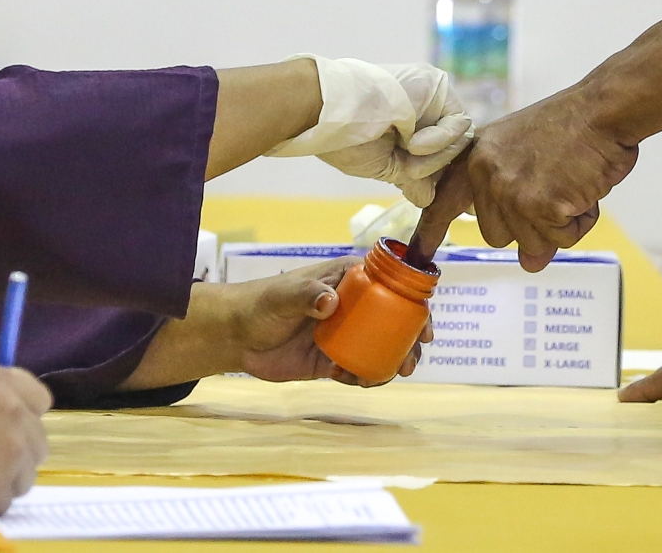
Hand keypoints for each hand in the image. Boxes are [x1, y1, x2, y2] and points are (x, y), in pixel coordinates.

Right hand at [0, 362, 50, 515]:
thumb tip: (10, 407)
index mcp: (2, 384)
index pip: (41, 400)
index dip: (26, 415)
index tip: (10, 427)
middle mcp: (15, 415)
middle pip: (38, 442)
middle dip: (18, 452)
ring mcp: (10, 453)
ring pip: (26, 475)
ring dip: (5, 479)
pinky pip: (4, 501)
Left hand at [119, 258, 432, 390]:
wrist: (236, 336)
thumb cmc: (260, 303)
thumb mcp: (284, 295)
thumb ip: (306, 294)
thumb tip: (329, 301)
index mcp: (349, 281)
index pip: (391, 288)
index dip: (414, 305)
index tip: (424, 326)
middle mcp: (353, 307)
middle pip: (393, 321)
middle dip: (409, 341)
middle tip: (411, 360)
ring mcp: (345, 334)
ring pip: (380, 347)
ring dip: (392, 361)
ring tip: (392, 374)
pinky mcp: (332, 360)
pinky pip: (359, 369)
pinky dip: (365, 376)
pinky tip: (360, 380)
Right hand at [267, 55, 472, 207]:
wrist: (330, 116)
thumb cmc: (347, 141)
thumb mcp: (385, 166)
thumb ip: (412, 178)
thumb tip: (427, 200)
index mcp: (410, 124)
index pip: (441, 155)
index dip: (437, 175)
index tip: (429, 192)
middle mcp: (425, 107)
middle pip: (453, 149)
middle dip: (434, 168)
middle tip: (410, 172)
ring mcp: (432, 96)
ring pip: (458, 140)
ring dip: (432, 157)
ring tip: (404, 152)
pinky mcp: (437, 85)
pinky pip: (458, 124)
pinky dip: (438, 141)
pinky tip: (411, 142)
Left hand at [411, 86, 637, 270]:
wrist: (603, 110)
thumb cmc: (571, 127)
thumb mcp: (525, 154)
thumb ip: (515, 203)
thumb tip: (529, 262)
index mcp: (478, 157)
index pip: (445, 200)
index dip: (431, 230)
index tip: (420, 252)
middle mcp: (487, 175)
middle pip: (498, 236)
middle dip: (529, 226)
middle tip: (555, 191)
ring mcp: (512, 192)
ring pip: (532, 244)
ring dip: (560, 225)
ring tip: (573, 185)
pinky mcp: (540, 206)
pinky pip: (562, 238)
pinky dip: (580, 222)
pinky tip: (585, 189)